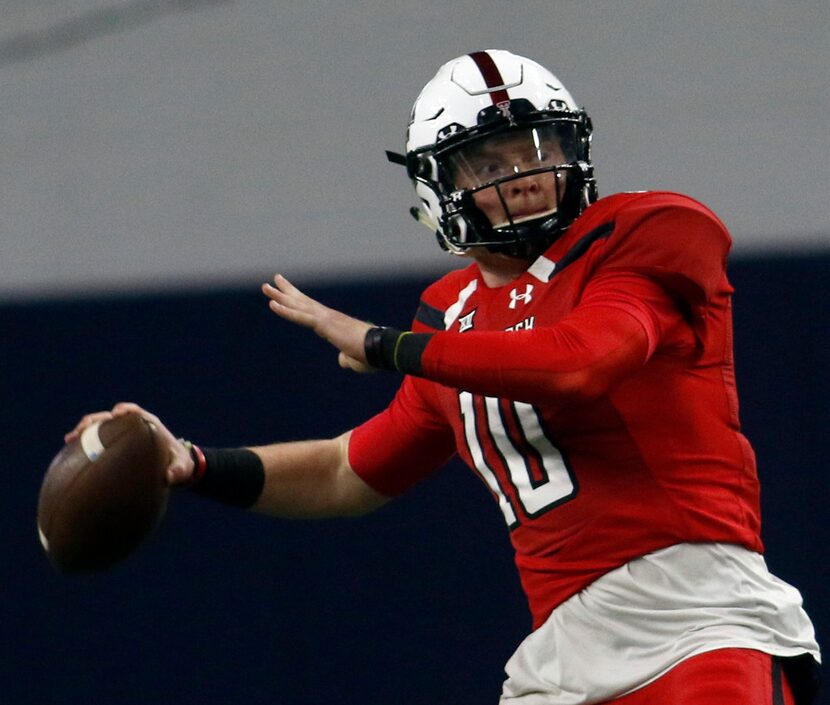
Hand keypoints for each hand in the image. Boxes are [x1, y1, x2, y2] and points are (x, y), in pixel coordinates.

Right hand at [64, 402, 194, 485]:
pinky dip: (84, 447)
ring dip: (85, 431)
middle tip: (84, 428)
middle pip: (111, 418)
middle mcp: (133, 428)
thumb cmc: (180, 465)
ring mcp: (121, 437)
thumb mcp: (183, 469)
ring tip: (70, 440)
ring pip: (100, 429)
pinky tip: (69, 456)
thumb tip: (169, 477)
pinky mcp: (113, 447)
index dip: (126, 410)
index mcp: (150, 426)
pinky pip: (96, 444)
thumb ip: (179, 471)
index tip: (118, 413)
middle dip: (97, 420)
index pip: (136, 412)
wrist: (174, 470)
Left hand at [262, 274, 373, 372]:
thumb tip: (342, 360)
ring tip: (265, 288)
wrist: (382, 350)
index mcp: (334, 324)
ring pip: (298, 305)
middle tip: (270, 283)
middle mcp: (328, 317)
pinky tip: (273, 305)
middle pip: (302, 302)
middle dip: (285, 292)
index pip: (312, 310)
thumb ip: (346, 358)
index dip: (298, 302)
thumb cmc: (372, 355)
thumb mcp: (355, 360)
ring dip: (280, 296)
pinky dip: (286, 311)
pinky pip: (301, 317)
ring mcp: (326, 318)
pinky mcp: (325, 324)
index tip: (287, 294)